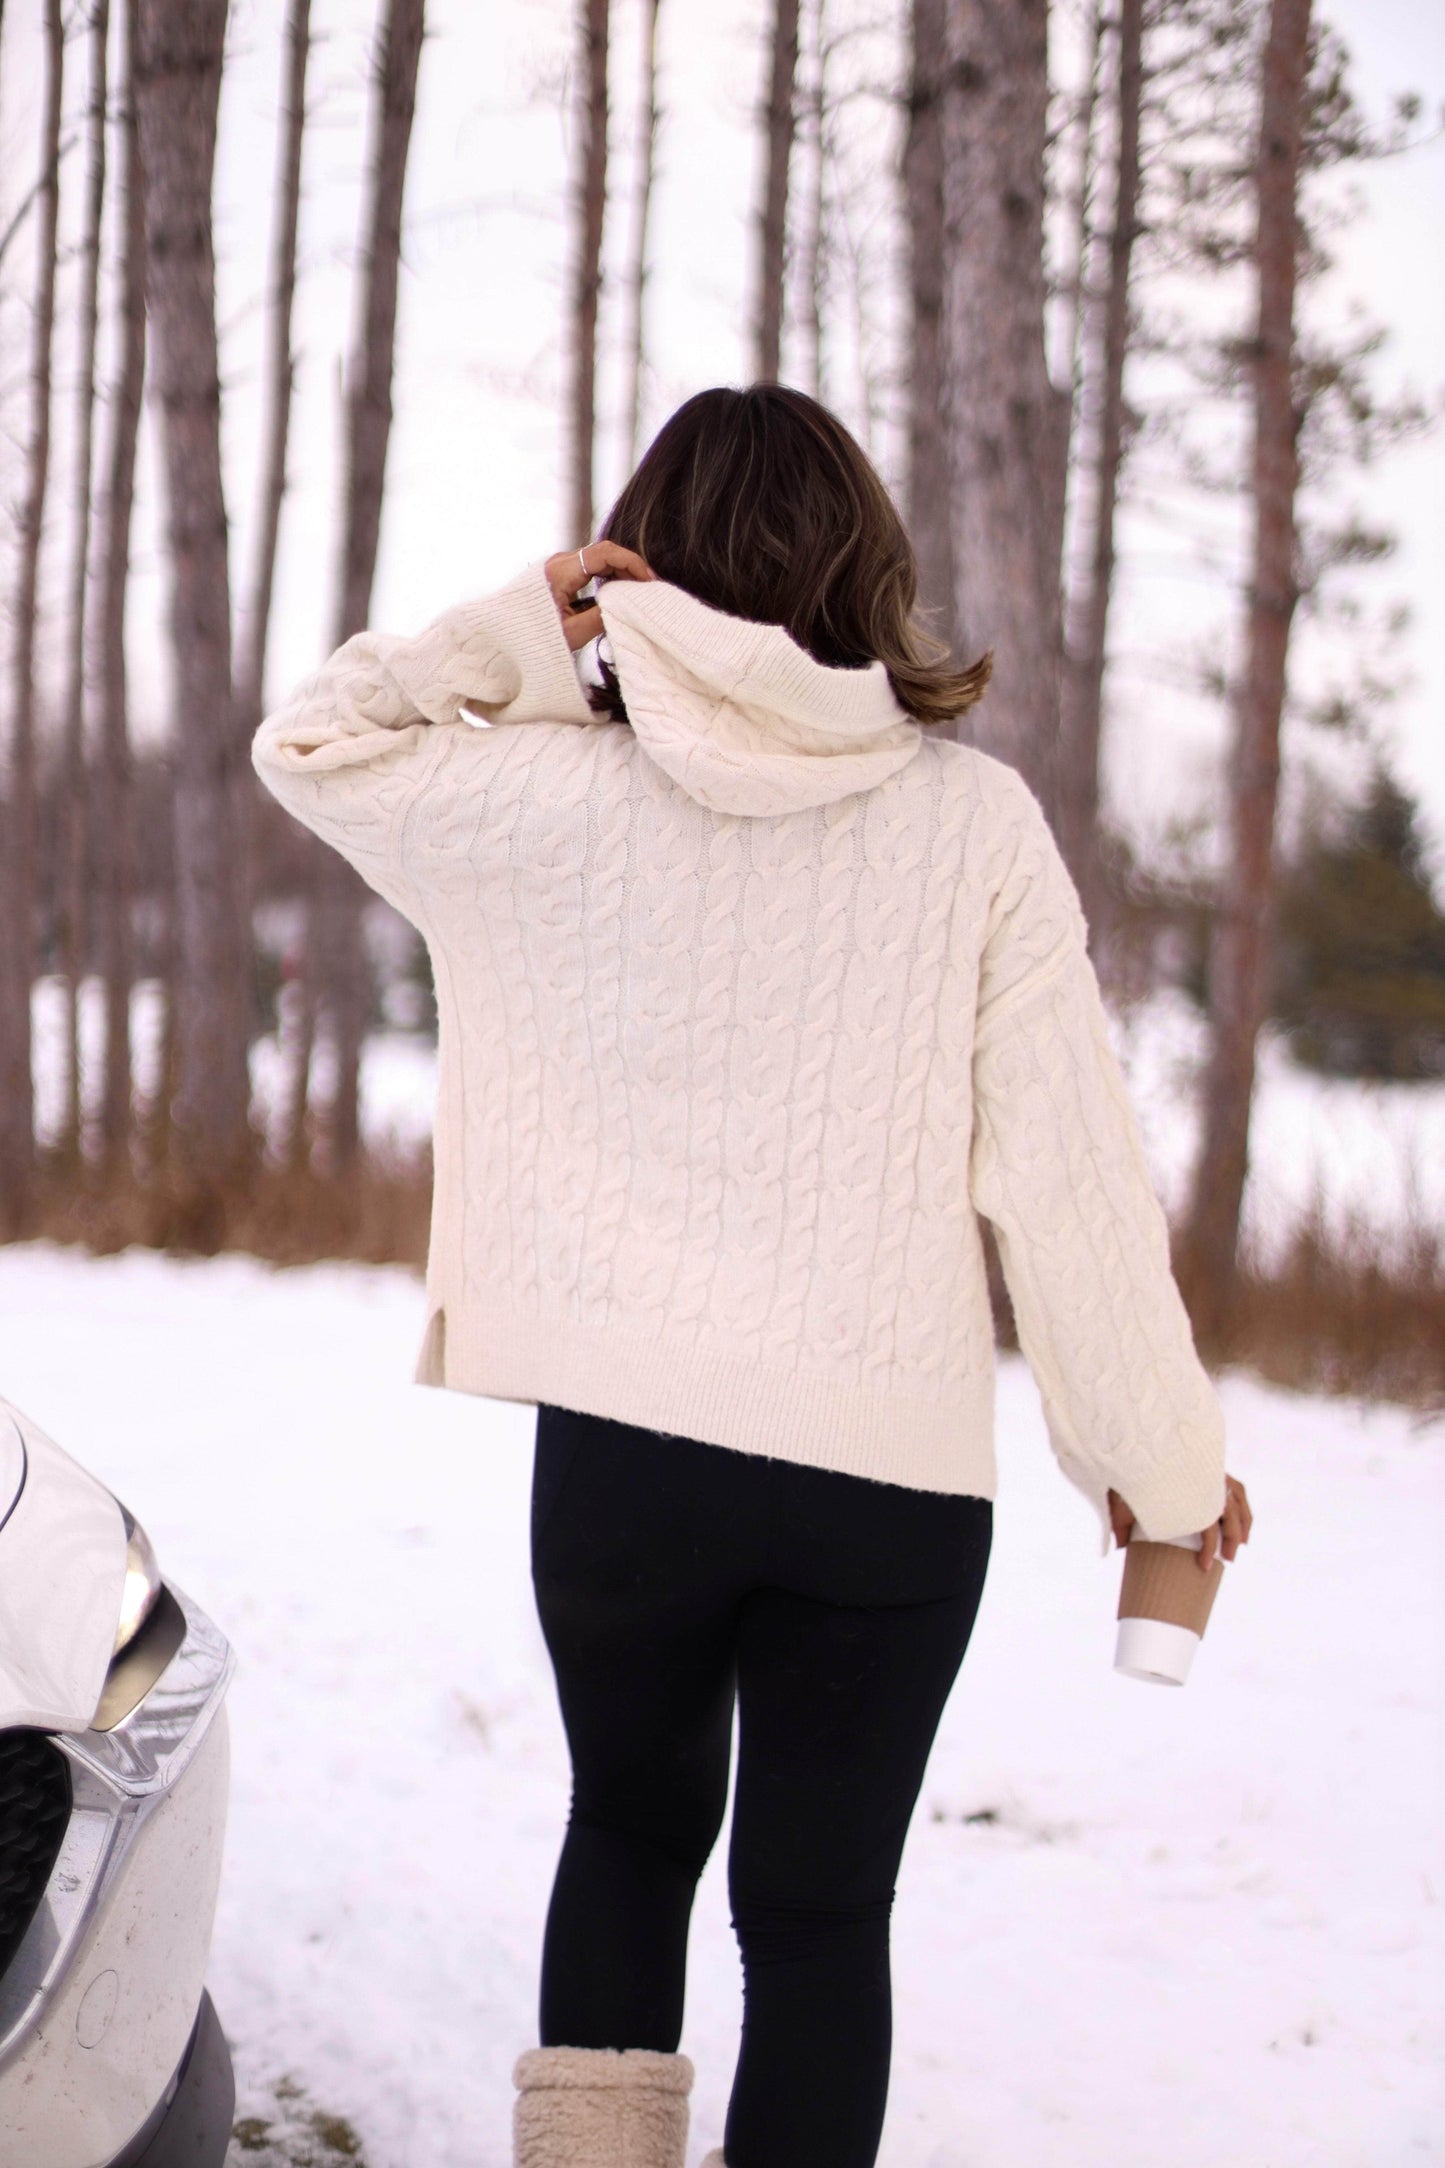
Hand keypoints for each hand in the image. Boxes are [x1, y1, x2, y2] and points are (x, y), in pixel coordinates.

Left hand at [545, 541, 653, 651]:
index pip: (604, 553)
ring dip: (619, 573)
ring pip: (598, 560)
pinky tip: (619, 592)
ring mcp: (559, 566)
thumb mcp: (572, 633)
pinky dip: (607, 577)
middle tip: (649, 588)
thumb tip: (627, 605)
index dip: (631, 562)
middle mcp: (559, 563)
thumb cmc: (534, 638)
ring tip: (637, 591)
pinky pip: (589, 569)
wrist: (506, 639)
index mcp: (560, 572)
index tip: (648, 580)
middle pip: (604, 553)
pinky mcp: (559, 575)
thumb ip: (602, 617)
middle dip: (629, 568)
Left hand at [1107, 1473, 1252, 1573]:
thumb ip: (1121, 1523)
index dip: (1209, 1549)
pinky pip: (1236, 1486)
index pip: (1206, 1526)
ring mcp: (1211, 1471)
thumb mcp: (1120, 1497)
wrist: (1137, 1436)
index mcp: (1186, 1493)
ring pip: (1237, 1499)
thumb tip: (1121, 1548)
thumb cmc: (1127, 1468)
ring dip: (1242, 1523)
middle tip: (1229, 1559)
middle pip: (1228, 1514)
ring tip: (1242, 1543)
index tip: (1205, 1567)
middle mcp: (1204, 1481)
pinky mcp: (1212, 1464)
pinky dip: (1242, 1503)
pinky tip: (1241, 1517)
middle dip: (1231, 1540)